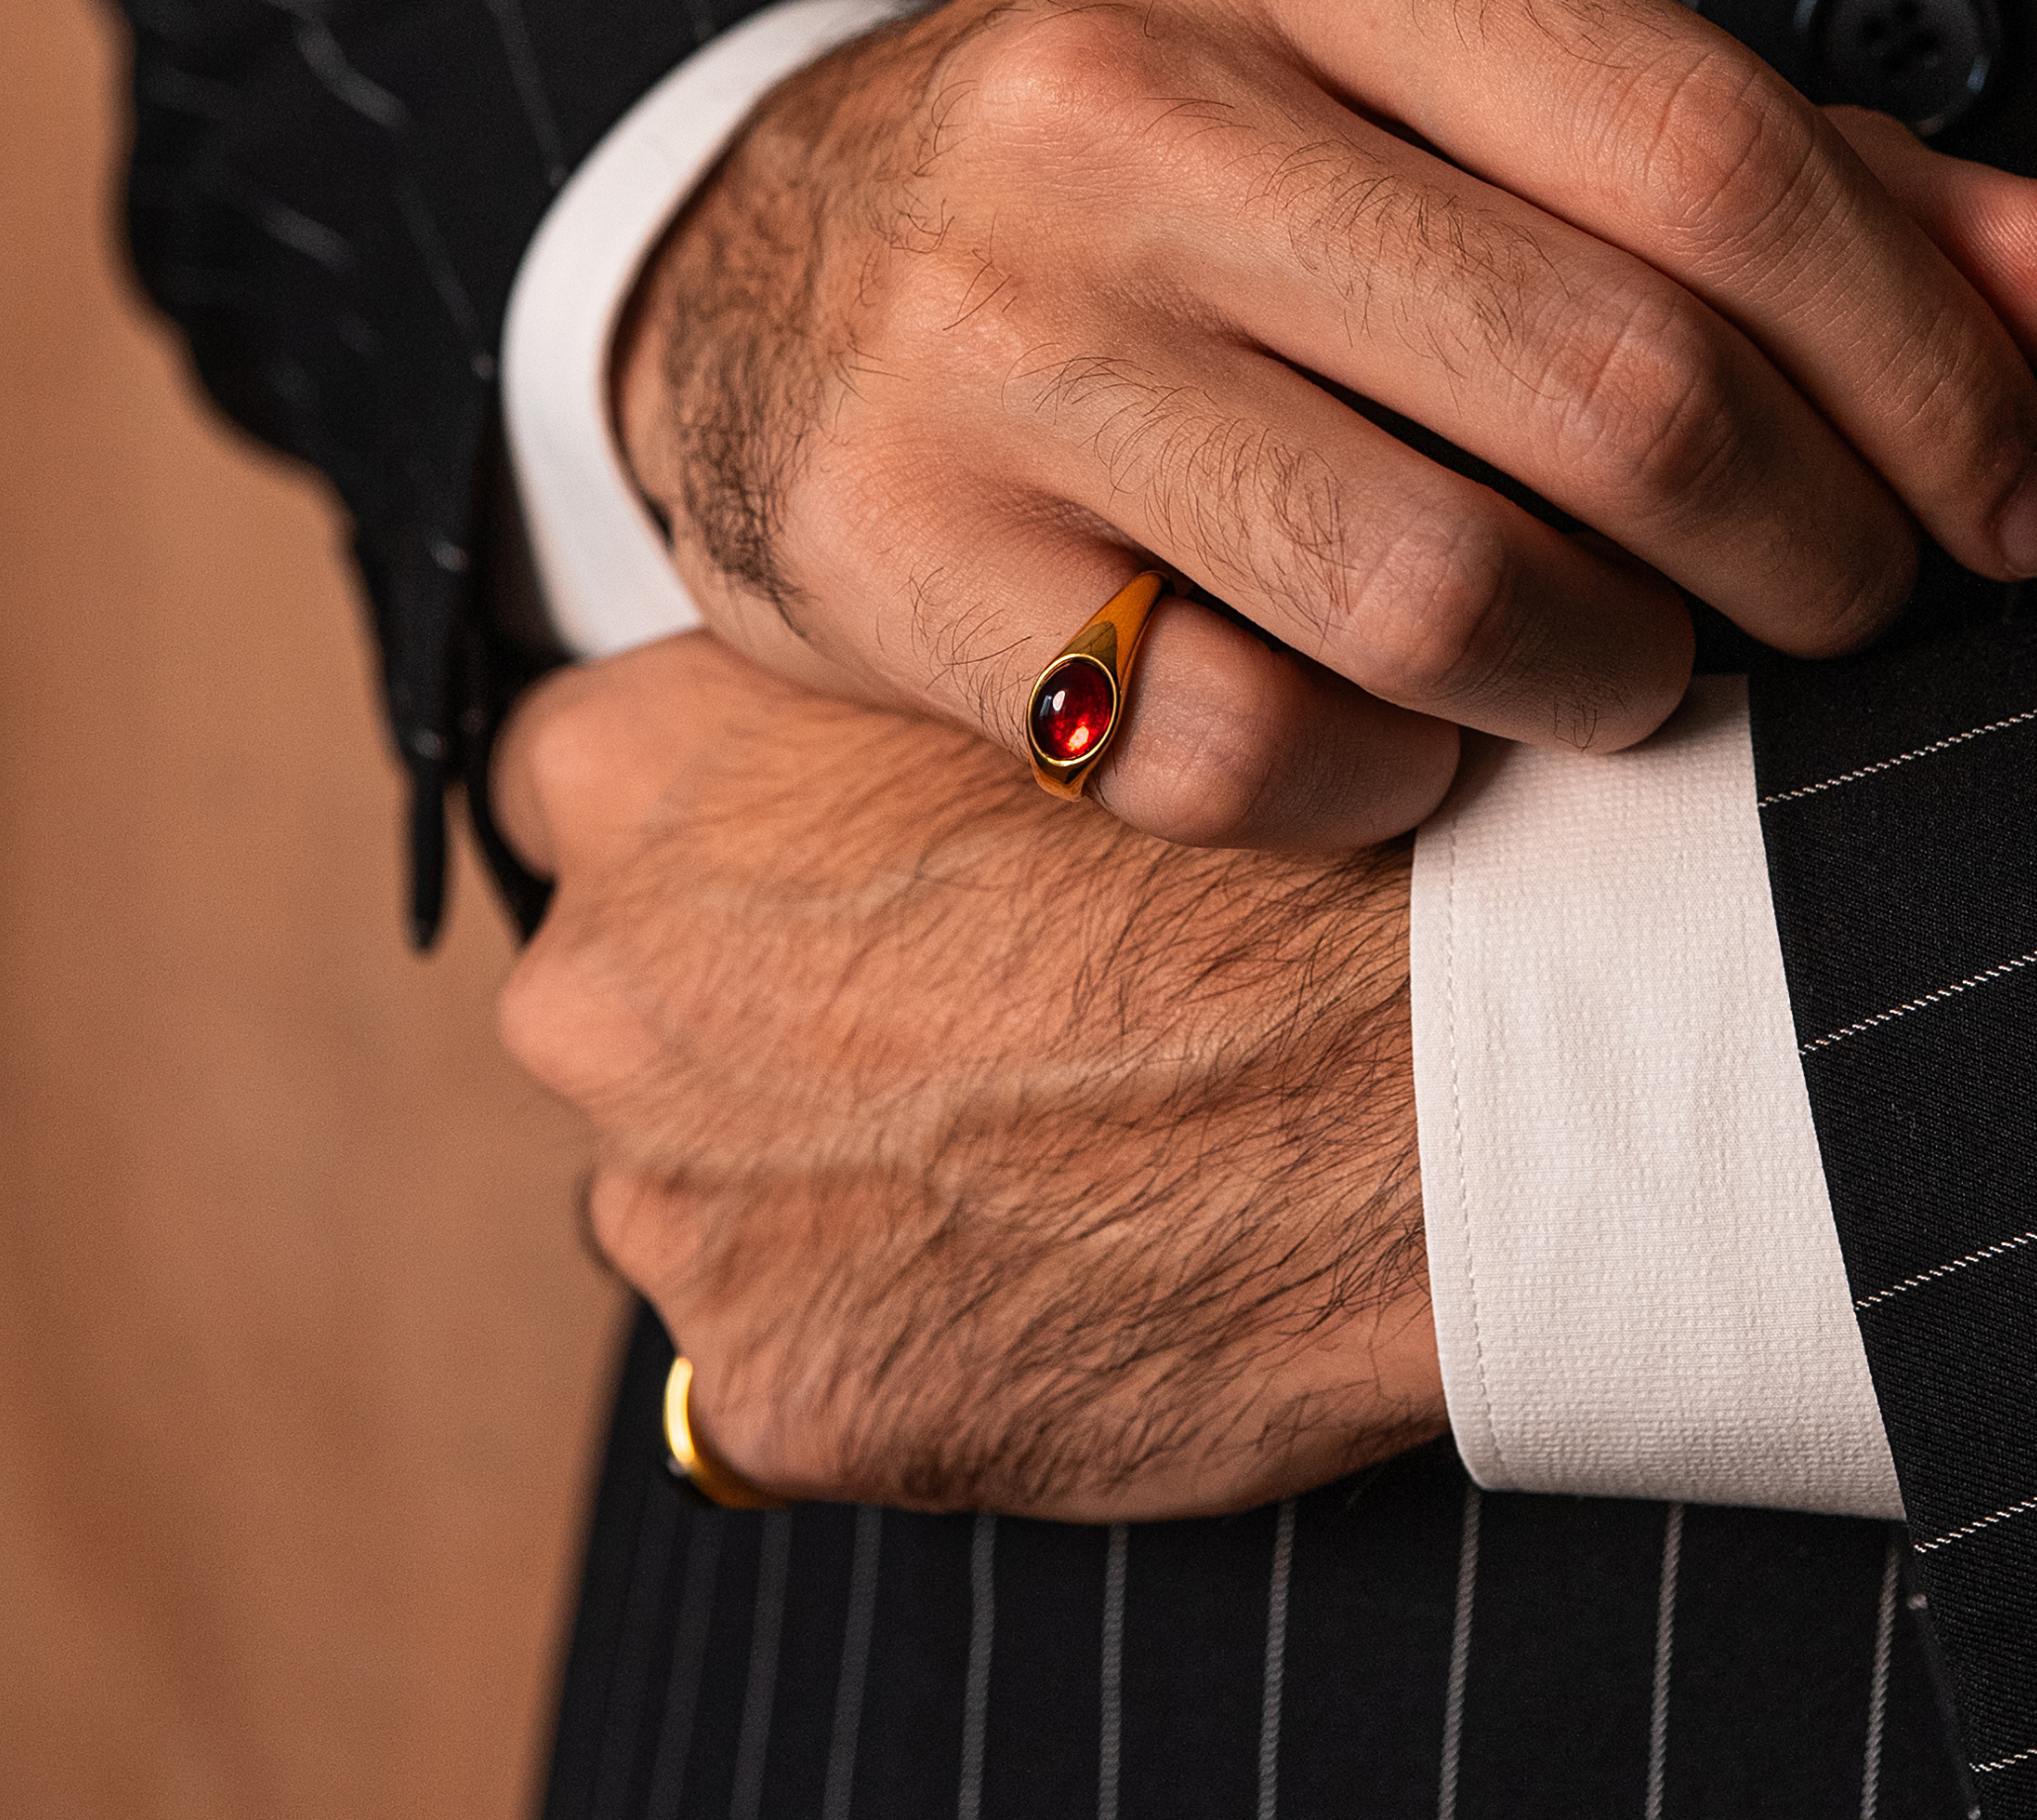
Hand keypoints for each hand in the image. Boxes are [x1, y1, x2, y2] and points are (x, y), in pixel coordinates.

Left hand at [492, 631, 1434, 1520]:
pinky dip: (910, 1342)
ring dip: (828, 1194)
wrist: (1432, 1039)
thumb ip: (878, 715)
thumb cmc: (1270, 819)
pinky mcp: (786, 1393)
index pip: (572, 781)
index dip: (709, 821)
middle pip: (629, 1009)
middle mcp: (606, 994)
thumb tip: (870, 769)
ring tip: (1050, 1158)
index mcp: (645, 772)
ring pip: (717, 1199)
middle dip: (753, 1021)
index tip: (820, 857)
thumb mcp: (1040, 675)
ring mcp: (685, 1208)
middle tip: (967, 1023)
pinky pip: (811, 1366)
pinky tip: (1068, 1277)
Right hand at [621, 0, 2036, 850]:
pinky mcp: (895, 564)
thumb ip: (1758, 173)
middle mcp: (1114, 104)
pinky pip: (1254, 754)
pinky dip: (1393, 786)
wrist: (761, 274)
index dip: (1929, 366)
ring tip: (1625, 669)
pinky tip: (1404, 738)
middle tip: (1840, 612)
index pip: (1715, 154)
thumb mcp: (1428, 90)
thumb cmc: (1169, 185)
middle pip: (1615, 390)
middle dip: (1809, 558)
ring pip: (1445, 598)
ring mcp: (985, 342)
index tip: (2013, 508)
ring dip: (1611, 680)